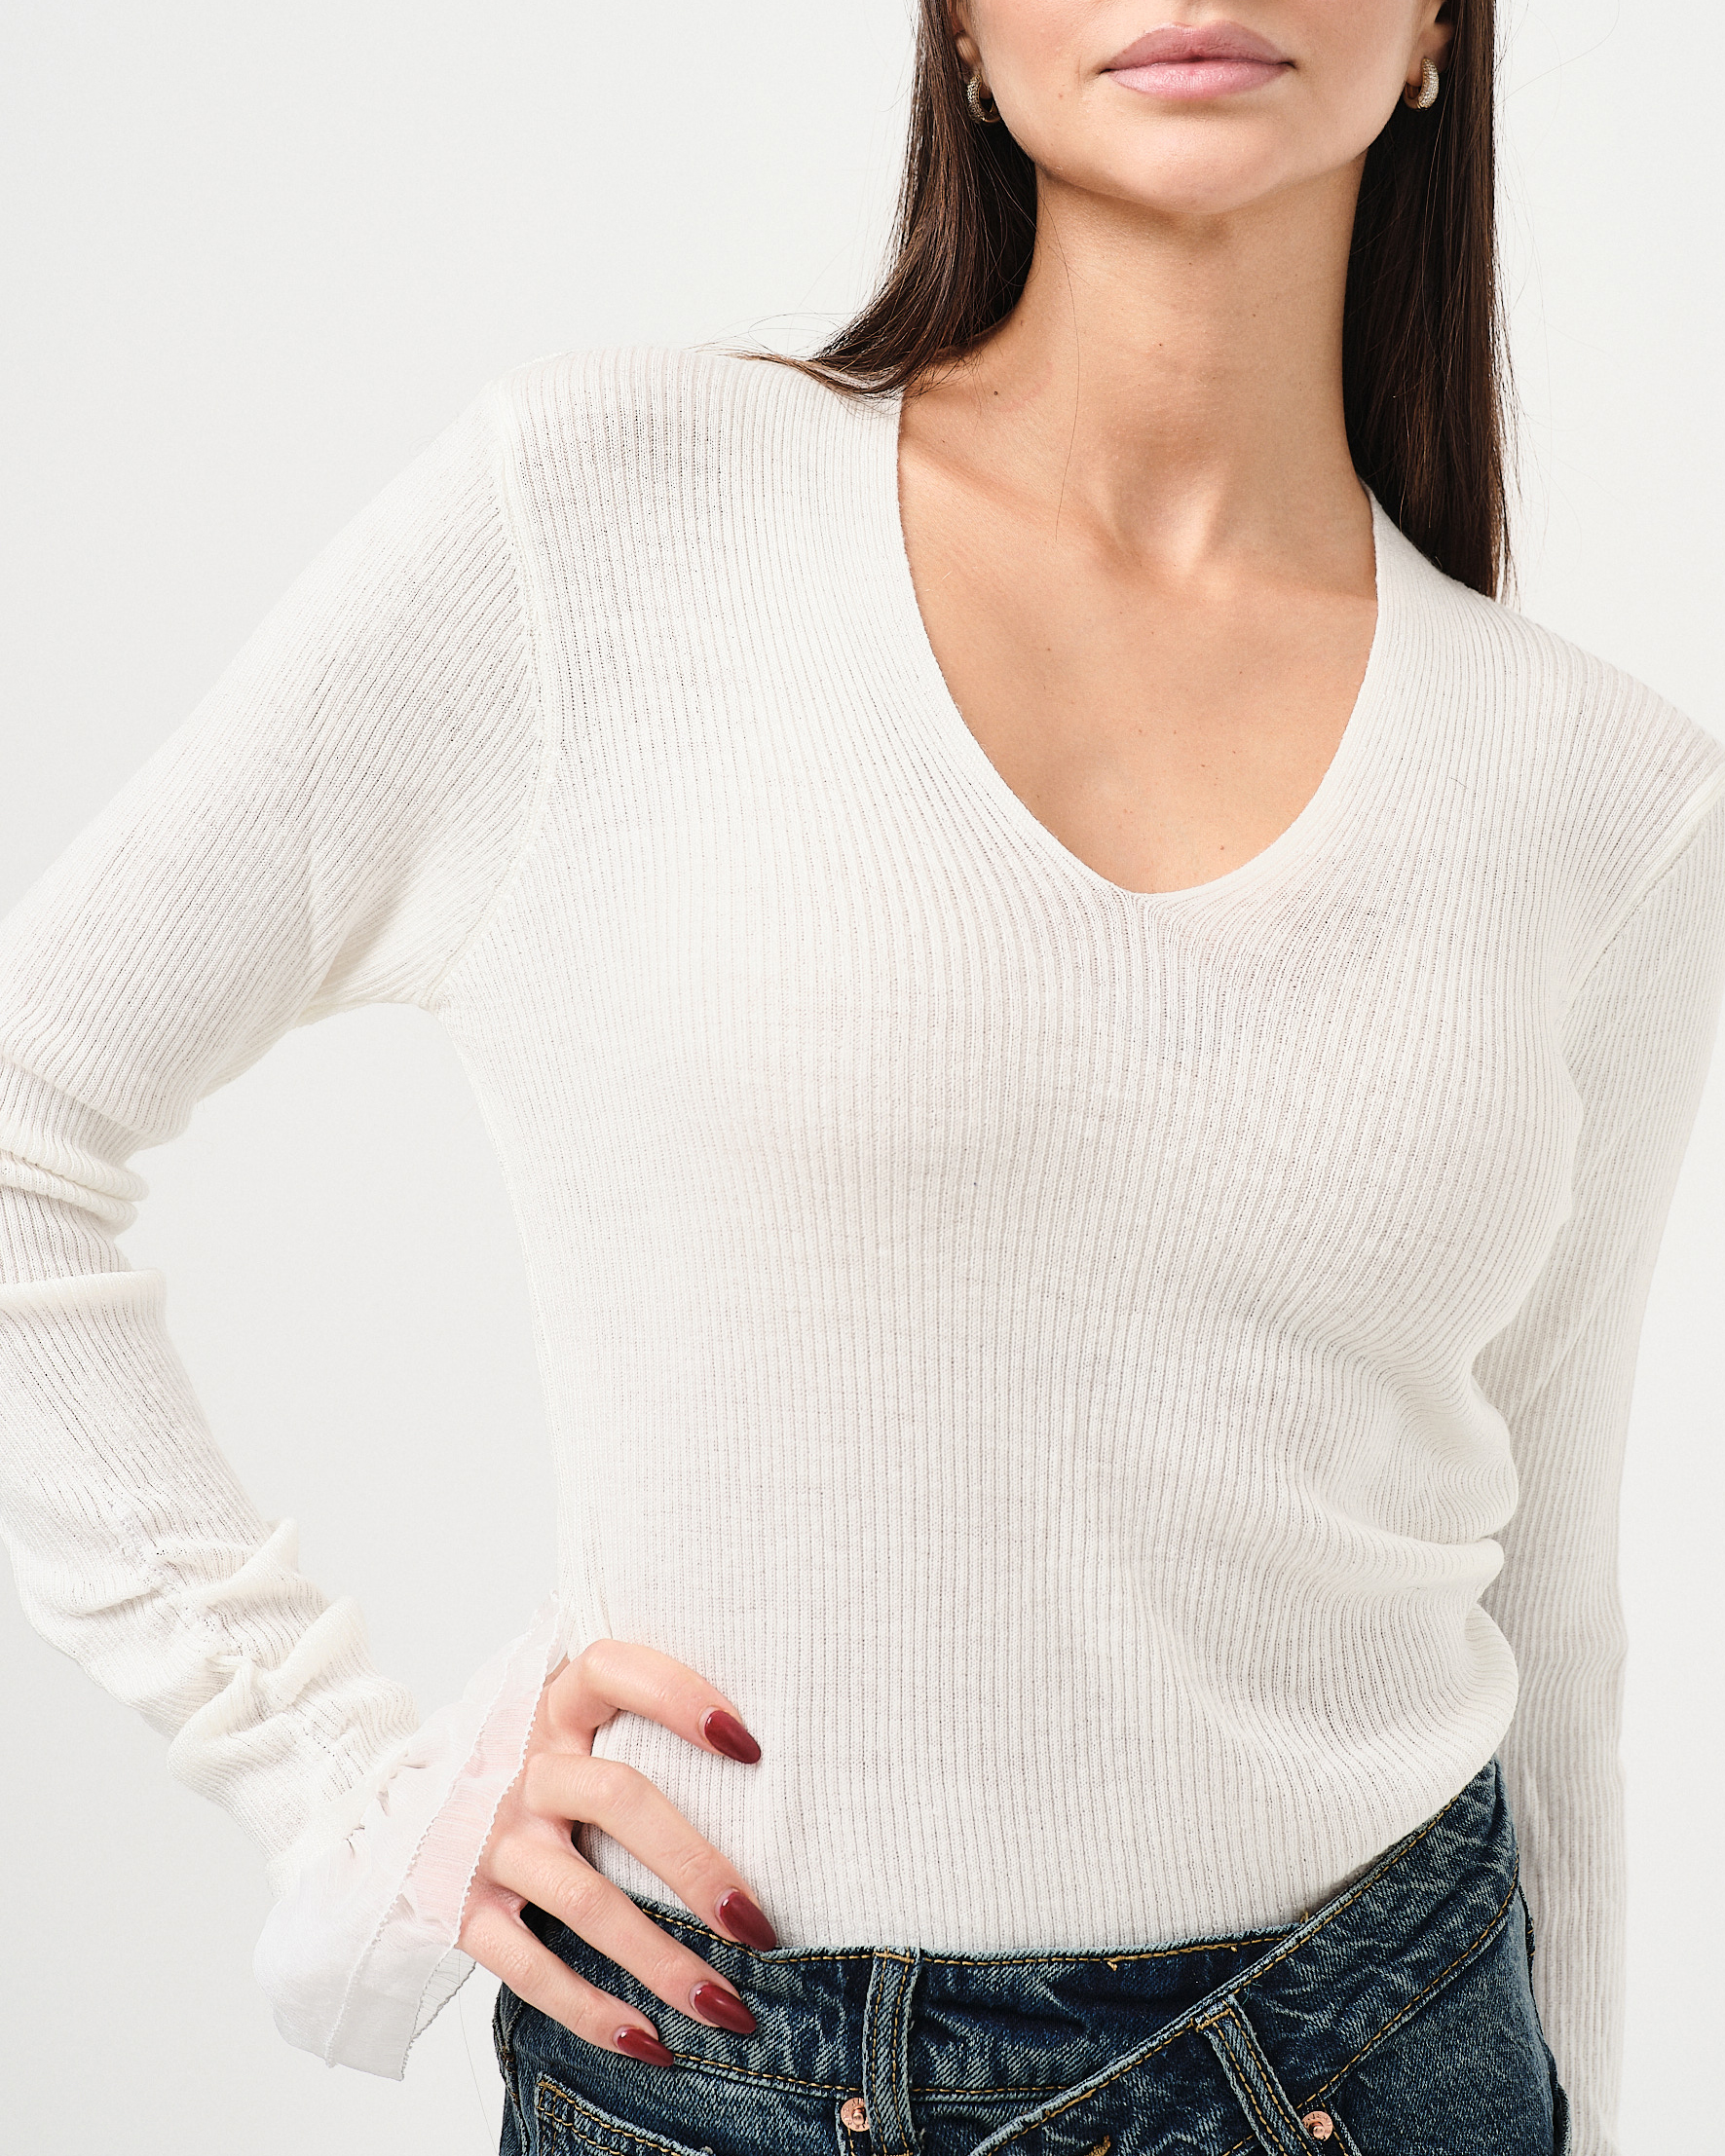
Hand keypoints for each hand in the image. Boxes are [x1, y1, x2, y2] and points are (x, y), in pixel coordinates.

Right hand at [457, 1638, 772, 2065]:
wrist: (390, 1811)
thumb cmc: (523, 1764)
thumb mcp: (563, 1721)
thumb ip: (631, 1719)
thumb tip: (757, 1753)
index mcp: (550, 1705)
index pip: (611, 1670)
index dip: (677, 1696)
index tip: (750, 1745)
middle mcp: (518, 1766)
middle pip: (619, 1798)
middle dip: (696, 1865)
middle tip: (760, 1923)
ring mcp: (488, 1840)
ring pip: (585, 1900)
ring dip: (662, 1961)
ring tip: (729, 2006)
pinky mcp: (460, 1911)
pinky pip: (530, 1968)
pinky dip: (592, 2012)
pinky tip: (650, 2043)